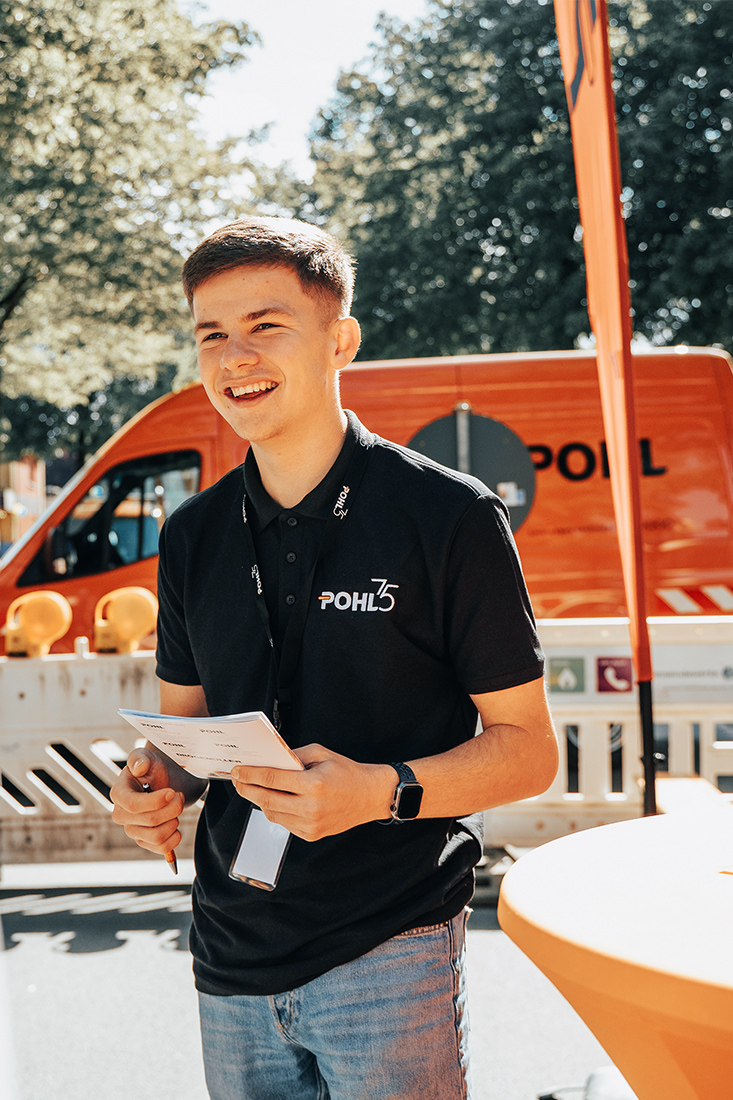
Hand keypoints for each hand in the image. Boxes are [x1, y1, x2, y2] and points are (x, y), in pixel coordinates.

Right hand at [110, 747, 184, 855]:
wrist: (162, 782)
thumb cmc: (151, 769)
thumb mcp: (146, 757)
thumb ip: (140, 758)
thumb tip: (139, 767)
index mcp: (119, 794)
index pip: (133, 805)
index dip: (155, 801)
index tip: (172, 792)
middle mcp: (121, 815)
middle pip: (150, 820)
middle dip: (172, 808)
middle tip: (179, 795)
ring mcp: (132, 830)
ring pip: (156, 836)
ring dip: (174, 822)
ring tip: (176, 809)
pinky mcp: (144, 841)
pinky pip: (161, 848)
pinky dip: (174, 839)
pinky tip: (175, 824)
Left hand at [231, 745, 394, 841]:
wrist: (370, 796)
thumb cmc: (347, 772)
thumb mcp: (321, 754)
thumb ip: (294, 756)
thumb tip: (270, 760)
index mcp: (314, 784)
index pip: (272, 779)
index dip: (250, 775)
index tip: (237, 771)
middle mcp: (311, 808)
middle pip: (266, 800)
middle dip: (247, 789)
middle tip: (237, 780)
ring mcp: (311, 825)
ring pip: (272, 814)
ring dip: (259, 801)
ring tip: (252, 789)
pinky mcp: (311, 835)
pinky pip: (284, 823)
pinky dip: (275, 811)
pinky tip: (274, 800)